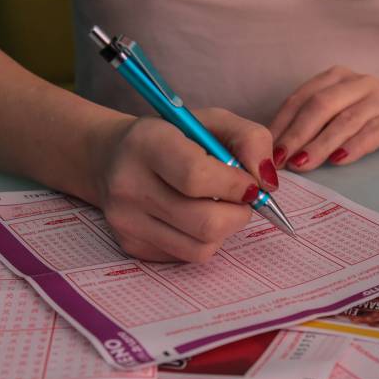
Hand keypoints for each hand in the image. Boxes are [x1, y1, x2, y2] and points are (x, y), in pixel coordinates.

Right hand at [87, 108, 278, 262]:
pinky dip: (204, 240)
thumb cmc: (173, 137)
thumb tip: (267, 183)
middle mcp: (128, 184)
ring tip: (216, 206)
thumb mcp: (212, 121)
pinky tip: (193, 217)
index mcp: (148, 143)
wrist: (111, 157)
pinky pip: (187, 256)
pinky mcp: (131, 246)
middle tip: (240, 198)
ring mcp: (126, 221)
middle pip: (205, 222)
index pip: (197, 177)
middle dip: (238, 213)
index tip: (249, 182)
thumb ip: (251, 139)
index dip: (235, 185)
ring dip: (224, 229)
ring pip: (201, 247)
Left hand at [269, 66, 378, 170]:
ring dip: (320, 144)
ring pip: (346, 120)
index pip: (301, 98)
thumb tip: (273, 154)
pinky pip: (374, 132)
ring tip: (303, 164)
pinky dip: (354, 146)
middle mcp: (359, 81)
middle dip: (297, 135)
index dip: (282, 124)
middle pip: (321, 105)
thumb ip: (309, 128)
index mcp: (336, 77)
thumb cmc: (364, 124)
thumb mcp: (335, 118)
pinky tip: (339, 160)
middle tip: (281, 161)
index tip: (267, 150)